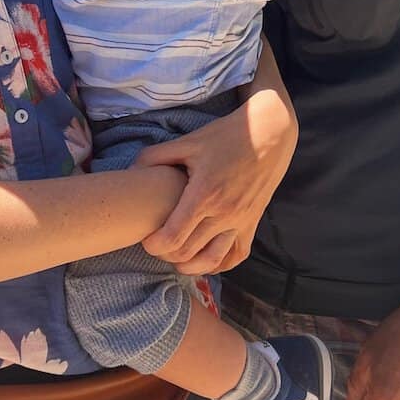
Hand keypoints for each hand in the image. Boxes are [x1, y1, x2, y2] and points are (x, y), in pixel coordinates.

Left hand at [135, 82, 296, 274]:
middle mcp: (223, 214)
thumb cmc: (226, 136)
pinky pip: (236, 256)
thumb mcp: (188, 141)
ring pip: (212, 261)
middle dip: (166, 255)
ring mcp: (241, 221)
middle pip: (187, 253)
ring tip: (176, 257)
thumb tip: (130, 172)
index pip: (173, 238)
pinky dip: (219, 264)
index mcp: (204, 195)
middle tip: (156, 244)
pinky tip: (205, 258)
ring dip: (190, 265)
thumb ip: (155, 157)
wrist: (269, 133)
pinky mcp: (252, 223)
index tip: (146, 238)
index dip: (154, 245)